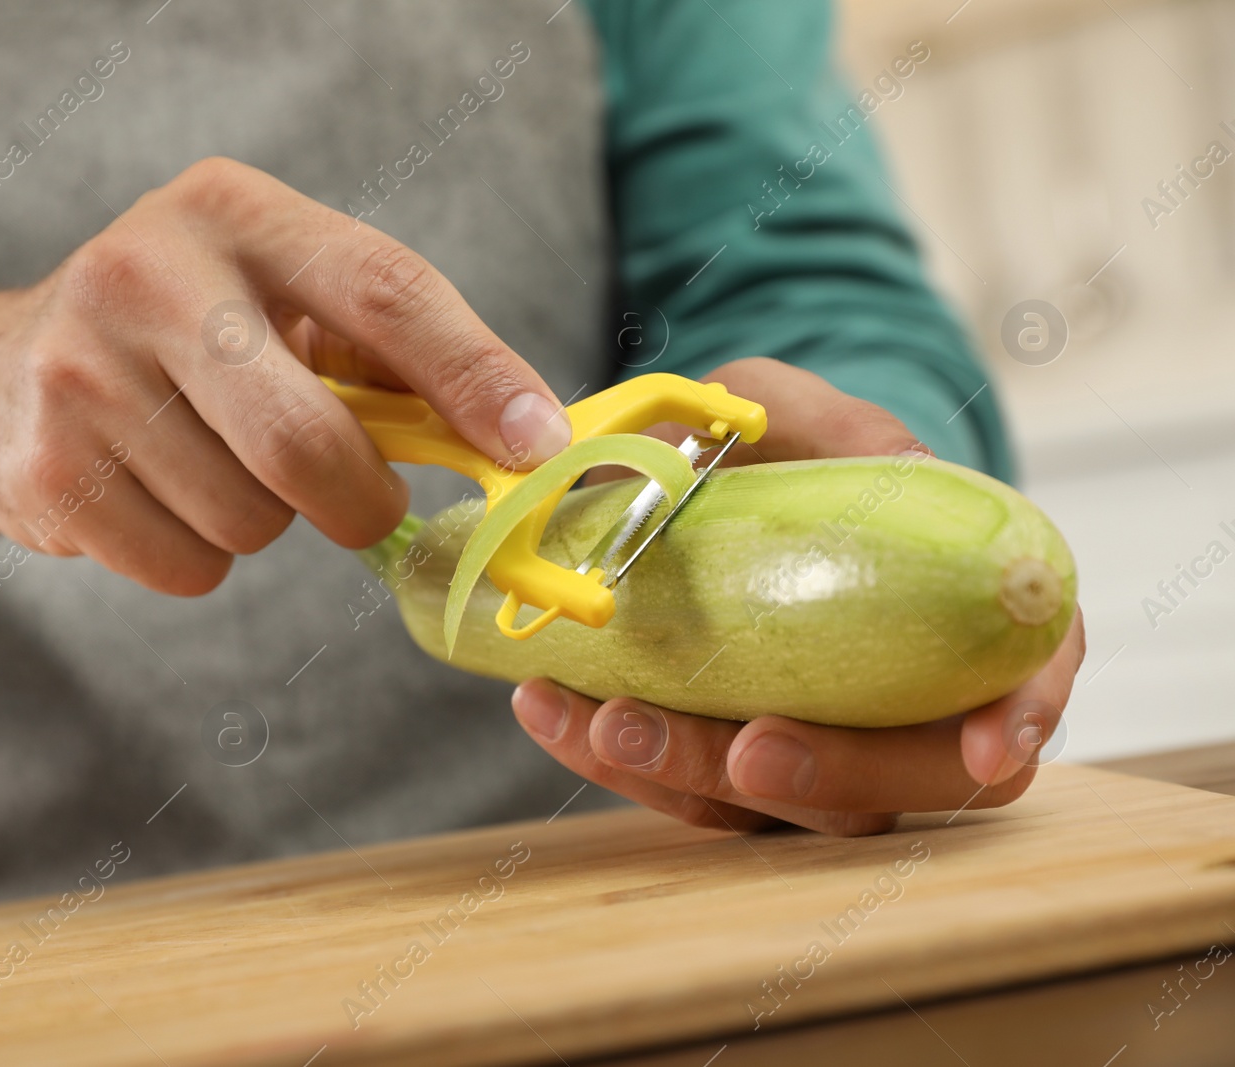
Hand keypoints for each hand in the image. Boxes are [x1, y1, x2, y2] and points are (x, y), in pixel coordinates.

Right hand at [0, 157, 569, 594]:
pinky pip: (187, 567)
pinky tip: (156, 497)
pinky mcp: (46, 467)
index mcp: (233, 212)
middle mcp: (147, 271)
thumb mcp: (275, 304)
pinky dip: (197, 558)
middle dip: (360, 502)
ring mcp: (82, 371)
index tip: (535, 445)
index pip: (382, 290)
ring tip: (212, 465)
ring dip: (263, 522)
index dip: (472, 374)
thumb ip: (386, 356)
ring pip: (250, 520)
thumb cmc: (186, 342)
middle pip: (306, 441)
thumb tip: (520, 438)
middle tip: (363, 506)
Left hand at [511, 357, 1086, 835]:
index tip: (983, 749)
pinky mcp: (734, 766)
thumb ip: (790, 416)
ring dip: (691, 773)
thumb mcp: (787, 406)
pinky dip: (620, 757)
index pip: (1026, 683)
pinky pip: (689, 788)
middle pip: (898, 782)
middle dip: (825, 777)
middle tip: (745, 750)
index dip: (1020, 718)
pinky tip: (551, 708)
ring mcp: (818, 747)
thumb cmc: (780, 450)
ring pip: (780, 805)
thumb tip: (714, 439)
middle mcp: (903, 703)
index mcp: (961, 612)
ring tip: (600, 720)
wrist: (721, 498)